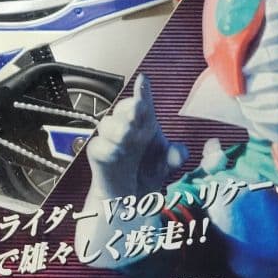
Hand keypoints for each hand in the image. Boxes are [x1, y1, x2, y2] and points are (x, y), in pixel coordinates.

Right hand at [85, 74, 187, 199]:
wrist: (131, 197)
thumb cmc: (148, 171)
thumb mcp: (167, 164)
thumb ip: (175, 156)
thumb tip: (179, 151)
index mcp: (144, 123)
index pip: (143, 102)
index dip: (142, 91)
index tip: (144, 80)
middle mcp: (126, 127)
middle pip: (123, 109)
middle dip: (130, 108)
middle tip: (137, 107)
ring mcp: (110, 140)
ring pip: (108, 125)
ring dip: (118, 127)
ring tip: (128, 133)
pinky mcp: (98, 154)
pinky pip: (99, 147)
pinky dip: (108, 147)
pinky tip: (117, 151)